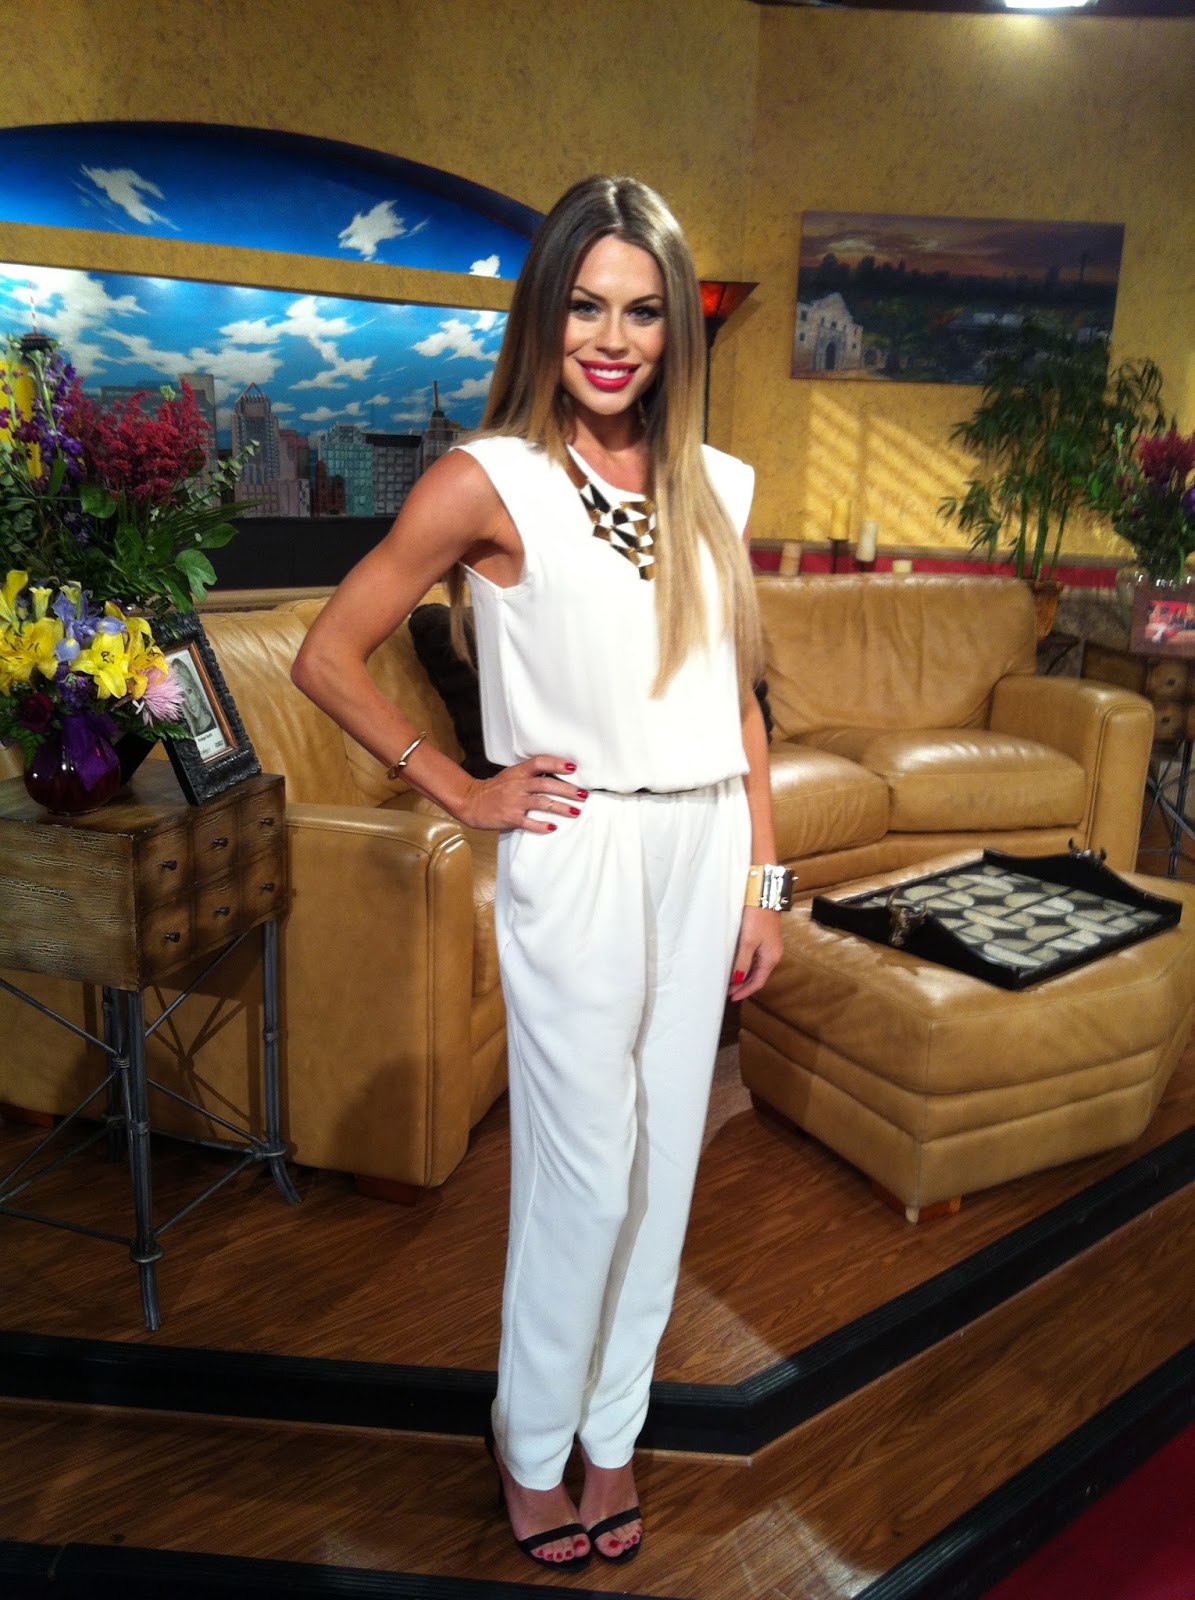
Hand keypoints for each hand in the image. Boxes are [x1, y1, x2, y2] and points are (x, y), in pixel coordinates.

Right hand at [457, 754, 586, 832]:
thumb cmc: (494, 789)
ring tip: (576, 812)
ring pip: (542, 803)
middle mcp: (517, 785)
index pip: (539, 763)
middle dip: (567, 790)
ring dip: (561, 808)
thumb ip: (530, 775)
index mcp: (518, 772)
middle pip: (547, 785)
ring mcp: (514, 802)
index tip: (573, 768)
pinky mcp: (510, 817)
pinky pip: (529, 822)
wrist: (471, 801)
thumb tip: (556, 775)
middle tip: (583, 795)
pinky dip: (542, 825)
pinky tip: (553, 827)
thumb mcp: (511, 775)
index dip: (556, 764)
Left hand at [728, 905, 783, 1001]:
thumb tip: (737, 980)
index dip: (745, 991)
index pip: (757, 982)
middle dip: (744, 985)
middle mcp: (773, 955)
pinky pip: (756, 959)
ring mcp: (770, 948)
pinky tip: (738, 966)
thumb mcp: (747, 942)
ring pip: (757, 968)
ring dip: (744, 976)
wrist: (765, 897)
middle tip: (729, 991)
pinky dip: (747, 966)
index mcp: (771, 959)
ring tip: (731, 981)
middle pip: (758, 977)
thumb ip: (742, 962)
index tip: (732, 997)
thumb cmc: (758, 917)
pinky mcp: (765, 940)